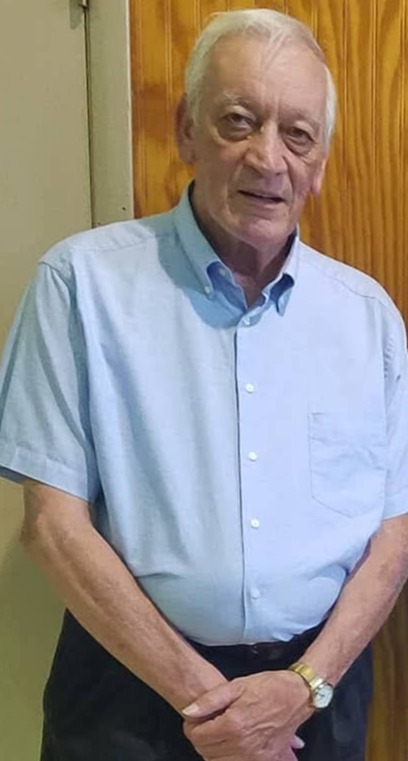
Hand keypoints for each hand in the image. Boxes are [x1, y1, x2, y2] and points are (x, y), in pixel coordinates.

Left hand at [182, 670, 310, 759]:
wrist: (297, 695)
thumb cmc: (267, 687)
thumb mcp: (236, 685)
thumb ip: (210, 700)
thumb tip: (188, 711)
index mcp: (233, 724)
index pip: (198, 737)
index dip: (191, 727)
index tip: (195, 719)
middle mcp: (242, 744)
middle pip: (206, 752)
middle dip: (201, 738)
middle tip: (205, 725)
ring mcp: (254, 755)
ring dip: (213, 751)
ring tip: (217, 733)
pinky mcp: (265, 759)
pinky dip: (229, 758)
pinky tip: (231, 745)